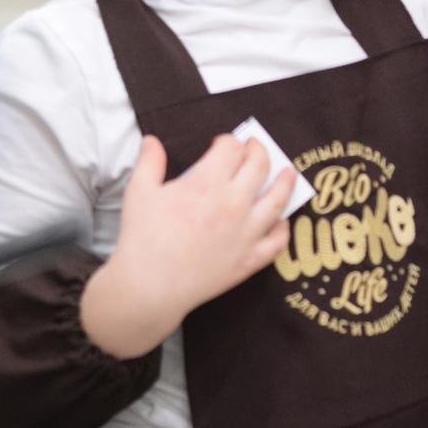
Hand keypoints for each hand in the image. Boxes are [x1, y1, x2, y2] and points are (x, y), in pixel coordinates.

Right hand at [82, 133, 294, 357]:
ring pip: (278, 200)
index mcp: (207, 183)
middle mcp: (234, 203)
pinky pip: (277, 241)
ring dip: (285, 182)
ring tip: (288, 174)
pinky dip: (282, 228)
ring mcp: (246, 232)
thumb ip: (149, 161)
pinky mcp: (250, 259)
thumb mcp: (139, 191)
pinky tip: (280, 221)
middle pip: (259, 166)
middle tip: (254, 148)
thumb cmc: (142, 237)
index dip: (228, 141)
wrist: (150, 286)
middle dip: (258, 151)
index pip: (231, 148)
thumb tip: (151, 140)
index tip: (222, 144)